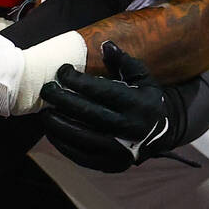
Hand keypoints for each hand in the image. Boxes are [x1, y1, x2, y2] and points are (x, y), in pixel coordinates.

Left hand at [39, 41, 181, 171]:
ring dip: (58, 124)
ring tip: (44, 111)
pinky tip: (52, 131)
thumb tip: (105, 44)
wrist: (164, 132)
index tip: (62, 70)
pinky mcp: (112, 165)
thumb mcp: (142, 76)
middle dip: (63, 100)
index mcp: (137, 104)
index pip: (101, 90)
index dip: (78, 81)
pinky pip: (82, 156)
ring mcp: (121, 150)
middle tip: (47, 89)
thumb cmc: (146, 98)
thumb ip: (122, 60)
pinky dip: (63, 144)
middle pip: (88, 113)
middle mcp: (130, 128)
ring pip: (82, 137)